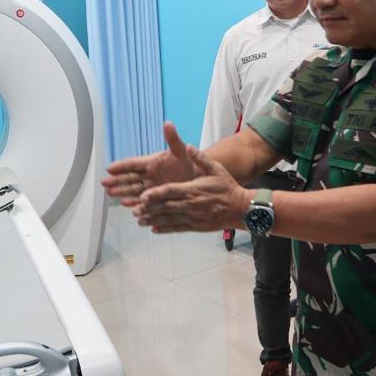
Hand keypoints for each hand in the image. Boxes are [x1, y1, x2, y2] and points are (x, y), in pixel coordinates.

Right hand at [102, 122, 198, 206]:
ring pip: (132, 189)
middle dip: (116, 180)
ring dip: (121, 191)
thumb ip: (172, 139)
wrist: (197, 177)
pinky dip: (134, 202)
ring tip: (111, 193)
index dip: (121, 166)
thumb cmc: (188, 162)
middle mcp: (148, 175)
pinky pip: (142, 200)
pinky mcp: (155, 197)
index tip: (110, 168)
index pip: (133, 163)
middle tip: (105, 182)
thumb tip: (168, 124)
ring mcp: (151, 187)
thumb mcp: (180, 150)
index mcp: (151, 162)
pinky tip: (126, 204)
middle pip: (128, 178)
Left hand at [134, 145, 248, 233]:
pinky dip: (165, 229)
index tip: (143, 197)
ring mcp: (192, 217)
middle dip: (149, 209)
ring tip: (140, 221)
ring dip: (153, 220)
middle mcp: (190, 204)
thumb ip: (201, 158)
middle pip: (165, 207)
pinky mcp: (196, 226)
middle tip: (135, 211)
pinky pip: (177, 228)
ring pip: (169, 219)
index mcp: (192, 189)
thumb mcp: (216, 168)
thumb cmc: (228, 187)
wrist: (240, 208)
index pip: (170, 191)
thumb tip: (188, 146)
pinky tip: (154, 229)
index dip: (155, 194)